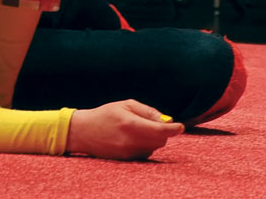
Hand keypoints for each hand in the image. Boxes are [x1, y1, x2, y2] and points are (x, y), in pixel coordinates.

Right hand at [67, 100, 184, 159]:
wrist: (84, 132)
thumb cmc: (106, 114)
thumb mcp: (126, 105)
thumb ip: (148, 111)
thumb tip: (166, 119)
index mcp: (130, 124)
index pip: (159, 130)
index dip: (173, 129)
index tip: (181, 127)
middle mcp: (130, 141)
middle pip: (160, 140)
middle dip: (163, 132)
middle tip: (156, 122)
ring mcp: (128, 152)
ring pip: (153, 147)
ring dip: (154, 138)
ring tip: (140, 128)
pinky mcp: (126, 159)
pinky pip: (145, 153)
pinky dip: (146, 145)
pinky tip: (134, 137)